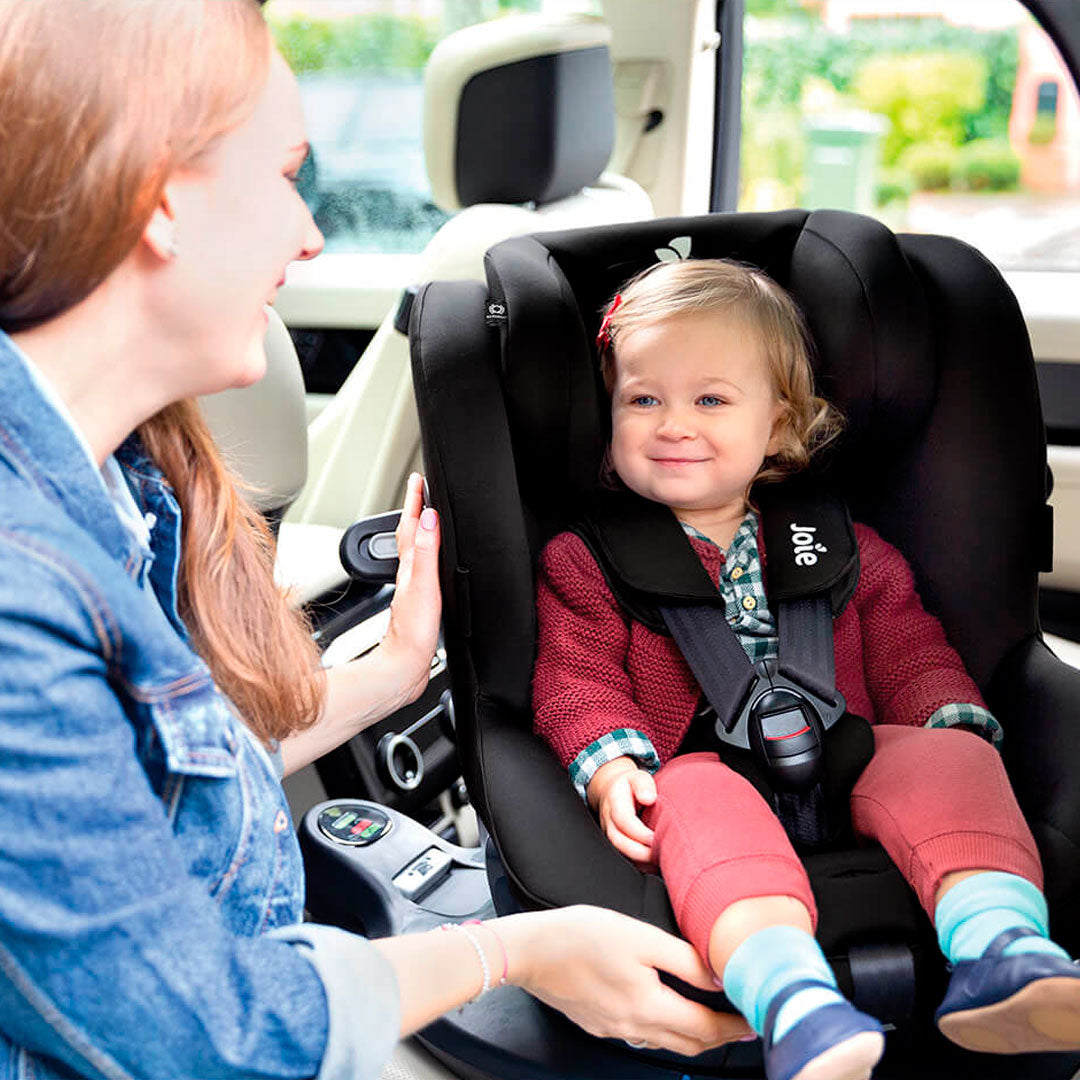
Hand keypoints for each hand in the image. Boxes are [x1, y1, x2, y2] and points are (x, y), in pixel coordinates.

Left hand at [381, 473, 441, 703]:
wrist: (403, 668)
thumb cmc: (412, 633)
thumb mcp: (423, 586)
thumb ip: (426, 551)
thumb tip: (430, 518)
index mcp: (409, 568)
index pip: (411, 524)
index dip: (416, 500)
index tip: (419, 478)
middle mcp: (408, 576)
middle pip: (411, 534)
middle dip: (416, 509)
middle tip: (422, 489)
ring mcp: (412, 590)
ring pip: (416, 551)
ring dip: (420, 531)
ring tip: (426, 516)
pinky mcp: (419, 606)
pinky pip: (423, 571)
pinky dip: (427, 557)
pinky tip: (431, 563)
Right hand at [499, 906, 752, 1055]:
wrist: (530, 950)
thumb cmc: (581, 935)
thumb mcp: (640, 936)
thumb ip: (684, 959)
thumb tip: (718, 976)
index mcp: (648, 1006)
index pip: (705, 1029)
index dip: (734, 1027)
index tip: (754, 1020)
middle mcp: (634, 1026)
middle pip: (689, 1043)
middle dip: (720, 1036)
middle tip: (741, 1023)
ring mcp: (614, 1028)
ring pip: (666, 1041)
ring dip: (693, 1034)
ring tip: (711, 1017)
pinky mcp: (598, 1022)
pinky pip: (642, 1034)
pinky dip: (664, 1028)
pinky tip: (664, 1010)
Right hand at [588, 758, 656, 865]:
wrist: (611, 791)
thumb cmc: (628, 786)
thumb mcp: (637, 777)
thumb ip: (643, 784)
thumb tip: (649, 798)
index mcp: (614, 803)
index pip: (623, 820)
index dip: (639, 832)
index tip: (655, 838)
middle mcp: (608, 821)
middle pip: (619, 841)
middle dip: (640, 852)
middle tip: (661, 855)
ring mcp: (609, 834)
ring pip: (620, 853)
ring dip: (640, 861)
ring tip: (660, 861)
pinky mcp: (614, 843)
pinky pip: (623, 858)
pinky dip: (639, 864)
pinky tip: (654, 864)